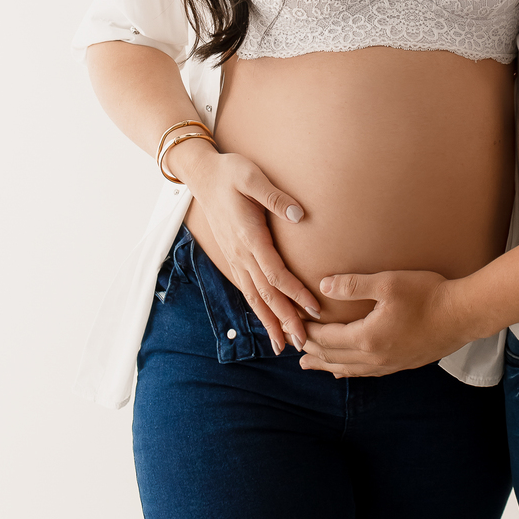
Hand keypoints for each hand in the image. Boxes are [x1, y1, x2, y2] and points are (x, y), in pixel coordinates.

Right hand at [166, 138, 318, 352]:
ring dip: (270, 322)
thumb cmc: (232, 173)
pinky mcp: (233, 257)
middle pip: (266, 295)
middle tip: (303, 343)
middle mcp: (241, 254)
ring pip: (254, 298)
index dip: (296, 294)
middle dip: (285, 320)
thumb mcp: (253, 177)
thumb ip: (275, 197)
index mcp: (250, 238)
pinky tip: (267, 322)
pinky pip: (247, 289)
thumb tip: (299, 213)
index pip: (276, 274)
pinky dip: (258, 310)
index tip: (314, 309)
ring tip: (284, 345)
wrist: (203, 176)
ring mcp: (235, 258)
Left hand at [298, 270, 463, 377]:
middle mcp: (375, 358)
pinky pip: (366, 372)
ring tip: (308, 366)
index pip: (326, 339)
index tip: (293, 324)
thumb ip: (353, 284)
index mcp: (367, 339)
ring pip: (348, 369)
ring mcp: (389, 364)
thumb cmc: (428, 294)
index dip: (307, 332)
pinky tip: (345, 370)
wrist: (463, 314)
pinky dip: (348, 370)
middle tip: (292, 345)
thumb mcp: (388, 282)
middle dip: (310, 351)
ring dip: (325, 365)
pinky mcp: (402, 364)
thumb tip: (323, 285)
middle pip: (333, 358)